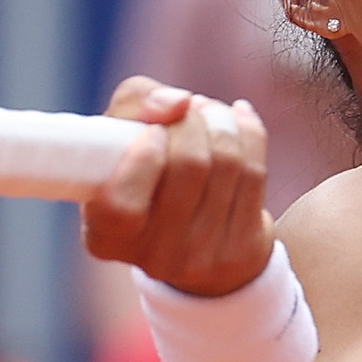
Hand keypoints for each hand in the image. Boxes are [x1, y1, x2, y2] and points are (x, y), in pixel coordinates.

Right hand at [82, 79, 274, 296]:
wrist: (192, 233)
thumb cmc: (143, 171)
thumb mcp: (118, 136)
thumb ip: (134, 104)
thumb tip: (179, 102)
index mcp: (106, 237)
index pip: (122, 204)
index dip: (144, 158)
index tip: (154, 131)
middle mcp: (153, 258)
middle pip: (189, 166)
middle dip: (192, 120)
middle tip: (187, 110)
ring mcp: (201, 259)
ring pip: (228, 163)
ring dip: (220, 120)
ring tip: (209, 113)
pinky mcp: (242, 251)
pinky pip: (255, 172)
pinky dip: (248, 132)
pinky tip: (237, 121)